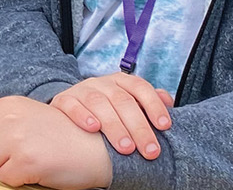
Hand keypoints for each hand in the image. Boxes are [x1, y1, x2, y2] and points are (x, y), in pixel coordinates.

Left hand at [0, 95, 113, 188]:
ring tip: (23, 164)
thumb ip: (1, 120)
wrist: (97, 148)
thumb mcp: (29, 114)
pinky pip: (5, 178)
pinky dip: (17, 180)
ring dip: (1, 169)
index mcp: (8, 104)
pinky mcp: (26, 161)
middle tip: (3, 161)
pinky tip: (34, 171)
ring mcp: (17, 139)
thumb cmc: (63, 135)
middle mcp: (9, 118)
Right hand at [51, 73, 174, 159]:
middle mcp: (102, 83)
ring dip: (114, 126)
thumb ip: (149, 102)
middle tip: (149, 150)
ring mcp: (81, 90)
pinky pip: (71, 105)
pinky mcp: (63, 100)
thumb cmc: (109, 110)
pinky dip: (82, 115)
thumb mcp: (129, 103)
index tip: (165, 126)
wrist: (72, 108)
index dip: (154, 105)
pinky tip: (93, 128)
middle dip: (138, 127)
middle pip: (122, 100)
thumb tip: (169, 102)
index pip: (141, 87)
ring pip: (98, 103)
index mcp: (121, 81)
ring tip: (126, 148)